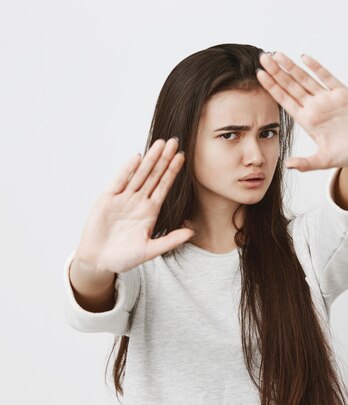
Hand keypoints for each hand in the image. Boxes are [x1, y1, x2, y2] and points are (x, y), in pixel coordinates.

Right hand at [74, 138, 193, 274]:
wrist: (98, 262)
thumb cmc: (124, 257)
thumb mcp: (150, 250)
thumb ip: (170, 240)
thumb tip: (192, 232)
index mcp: (150, 211)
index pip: (164, 187)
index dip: (172, 172)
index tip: (182, 157)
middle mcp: (138, 201)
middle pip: (154, 176)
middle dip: (164, 159)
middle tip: (174, 141)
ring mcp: (123, 199)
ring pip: (139, 175)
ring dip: (150, 159)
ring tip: (160, 144)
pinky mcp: (107, 199)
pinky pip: (119, 181)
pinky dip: (128, 169)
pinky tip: (138, 157)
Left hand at [257, 51, 347, 171]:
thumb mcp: (325, 160)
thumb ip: (306, 163)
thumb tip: (288, 165)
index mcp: (307, 121)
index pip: (285, 100)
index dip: (272, 87)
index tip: (259, 75)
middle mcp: (314, 107)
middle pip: (291, 86)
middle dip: (277, 72)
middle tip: (262, 57)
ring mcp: (327, 99)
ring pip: (305, 79)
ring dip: (291, 66)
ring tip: (277, 54)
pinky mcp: (343, 94)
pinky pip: (327, 77)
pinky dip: (316, 67)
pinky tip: (304, 58)